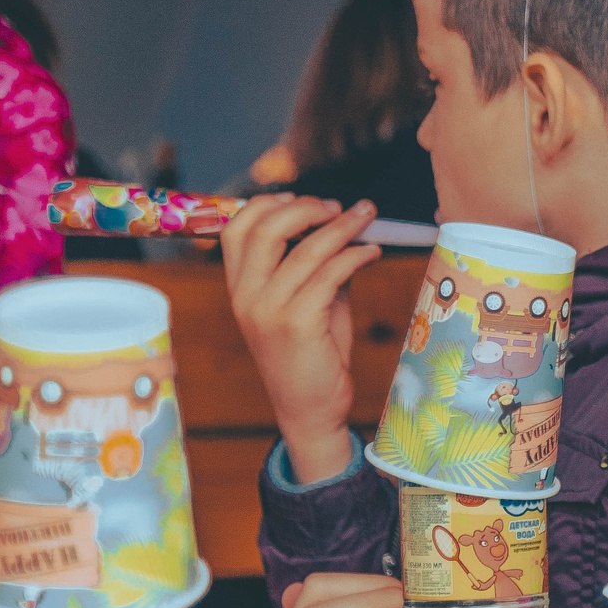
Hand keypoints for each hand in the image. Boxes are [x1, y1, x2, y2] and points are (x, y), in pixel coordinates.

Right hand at [221, 193, 379, 482]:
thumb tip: (343, 226)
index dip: (268, 204)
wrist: (309, 409)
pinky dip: (354, 255)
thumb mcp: (309, 302)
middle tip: (340, 206)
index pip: (236, 229)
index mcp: (239, 288)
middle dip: (307, 207)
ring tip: (367, 218)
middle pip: (265, 228)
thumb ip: (316, 266)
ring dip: (343, 226)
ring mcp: (267, 310)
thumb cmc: (312, 354)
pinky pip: (329, 274)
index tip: (302, 198)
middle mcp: (245, 296)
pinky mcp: (296, 324)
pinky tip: (371, 253)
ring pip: (305, 248)